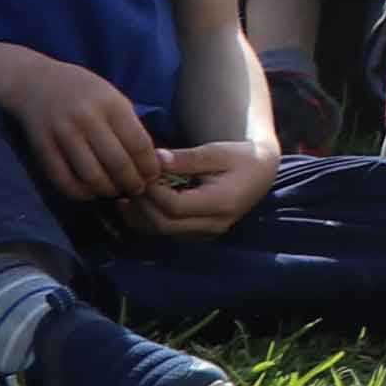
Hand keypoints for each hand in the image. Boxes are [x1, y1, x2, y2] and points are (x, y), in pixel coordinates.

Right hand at [0, 42, 166, 208]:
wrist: (34, 82)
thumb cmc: (83, 91)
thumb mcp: (112, 97)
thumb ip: (130, 125)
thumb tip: (152, 160)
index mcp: (110, 104)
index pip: (138, 144)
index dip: (149, 166)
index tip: (153, 176)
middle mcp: (87, 119)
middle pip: (118, 163)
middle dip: (133, 183)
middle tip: (138, 189)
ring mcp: (63, 134)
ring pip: (92, 176)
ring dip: (109, 191)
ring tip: (117, 192)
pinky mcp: (42, 148)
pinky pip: (64, 180)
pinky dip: (81, 193)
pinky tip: (91, 193)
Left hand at [128, 140, 276, 236]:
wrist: (259, 173)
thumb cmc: (240, 157)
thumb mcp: (217, 151)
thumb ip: (186, 158)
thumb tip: (155, 159)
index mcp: (222, 203)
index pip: (175, 206)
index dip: (153, 191)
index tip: (142, 172)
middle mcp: (214, 224)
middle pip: (164, 224)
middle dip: (142, 204)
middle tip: (128, 182)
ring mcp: (206, 233)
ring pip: (162, 232)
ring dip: (139, 215)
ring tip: (126, 193)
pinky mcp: (198, 234)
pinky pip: (166, 232)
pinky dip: (148, 220)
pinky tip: (137, 203)